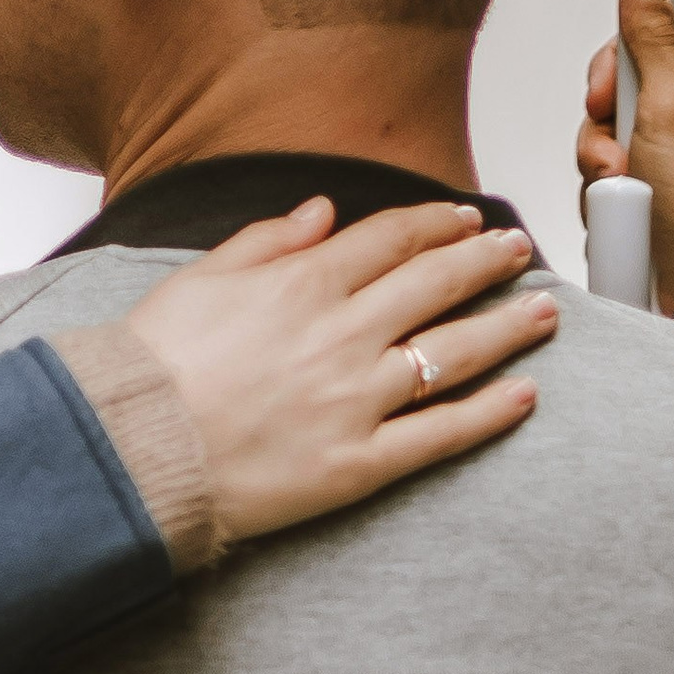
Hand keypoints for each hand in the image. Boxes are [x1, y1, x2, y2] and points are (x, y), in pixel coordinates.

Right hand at [55, 197, 552, 550]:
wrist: (130, 449)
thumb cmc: (152, 365)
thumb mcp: (199, 278)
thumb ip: (268, 239)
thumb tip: (323, 211)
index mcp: (303, 282)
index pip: (392, 240)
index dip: (436, 225)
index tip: (463, 220)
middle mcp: (342, 334)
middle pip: (437, 285)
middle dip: (486, 262)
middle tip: (515, 251)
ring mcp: (357, 399)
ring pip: (455, 353)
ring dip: (509, 327)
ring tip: (543, 312)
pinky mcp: (359, 462)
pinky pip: (441, 433)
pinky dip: (489, 413)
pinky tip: (524, 396)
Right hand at [577, 0, 673, 314]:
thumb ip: (651, 34)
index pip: (640, 39)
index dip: (613, 67)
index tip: (608, 92)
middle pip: (609, 97)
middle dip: (600, 131)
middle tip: (622, 155)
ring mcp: (668, 162)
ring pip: (597, 145)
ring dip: (600, 173)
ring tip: (631, 198)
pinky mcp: (649, 201)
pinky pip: (601, 188)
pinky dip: (605, 205)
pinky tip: (629, 221)